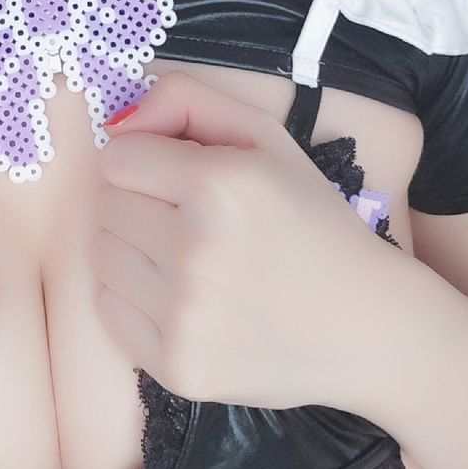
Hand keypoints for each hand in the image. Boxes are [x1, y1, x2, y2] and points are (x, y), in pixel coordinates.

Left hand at [91, 72, 396, 412]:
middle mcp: (194, 250)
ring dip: (133, 252)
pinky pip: (109, 312)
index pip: (116, 158)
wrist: (366, 327)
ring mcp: (183, 316)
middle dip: (139, 205)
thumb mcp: (267, 139)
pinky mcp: (175, 367)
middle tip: (191, 221)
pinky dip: (135, 301)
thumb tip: (116, 123)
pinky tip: (187, 300)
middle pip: (106, 207)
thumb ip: (187, 101)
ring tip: (191, 262)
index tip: (180, 179)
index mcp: (220, 185)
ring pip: (101, 258)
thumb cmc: (314, 223)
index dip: (146, 162)